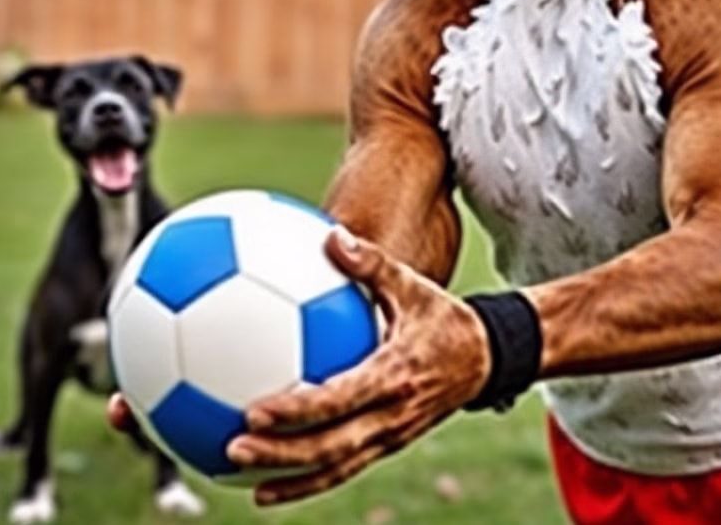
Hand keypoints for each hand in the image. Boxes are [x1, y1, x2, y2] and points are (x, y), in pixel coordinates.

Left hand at [226, 226, 490, 504]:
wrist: (485, 359)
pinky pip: (345, 468)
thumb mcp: (413, 285)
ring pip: (338, 467)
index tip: (255, 412)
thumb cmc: (440, 316)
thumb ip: (372, 264)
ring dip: (292, 479)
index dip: (298, 409)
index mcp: (394, 375)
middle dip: (283, 453)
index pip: (340, 399)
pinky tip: (273, 484)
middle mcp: (392, 415)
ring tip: (247, 483)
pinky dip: (310, 481)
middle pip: (332, 446)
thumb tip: (332, 235)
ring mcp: (391, 436)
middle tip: (235, 447)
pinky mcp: (388, 445)